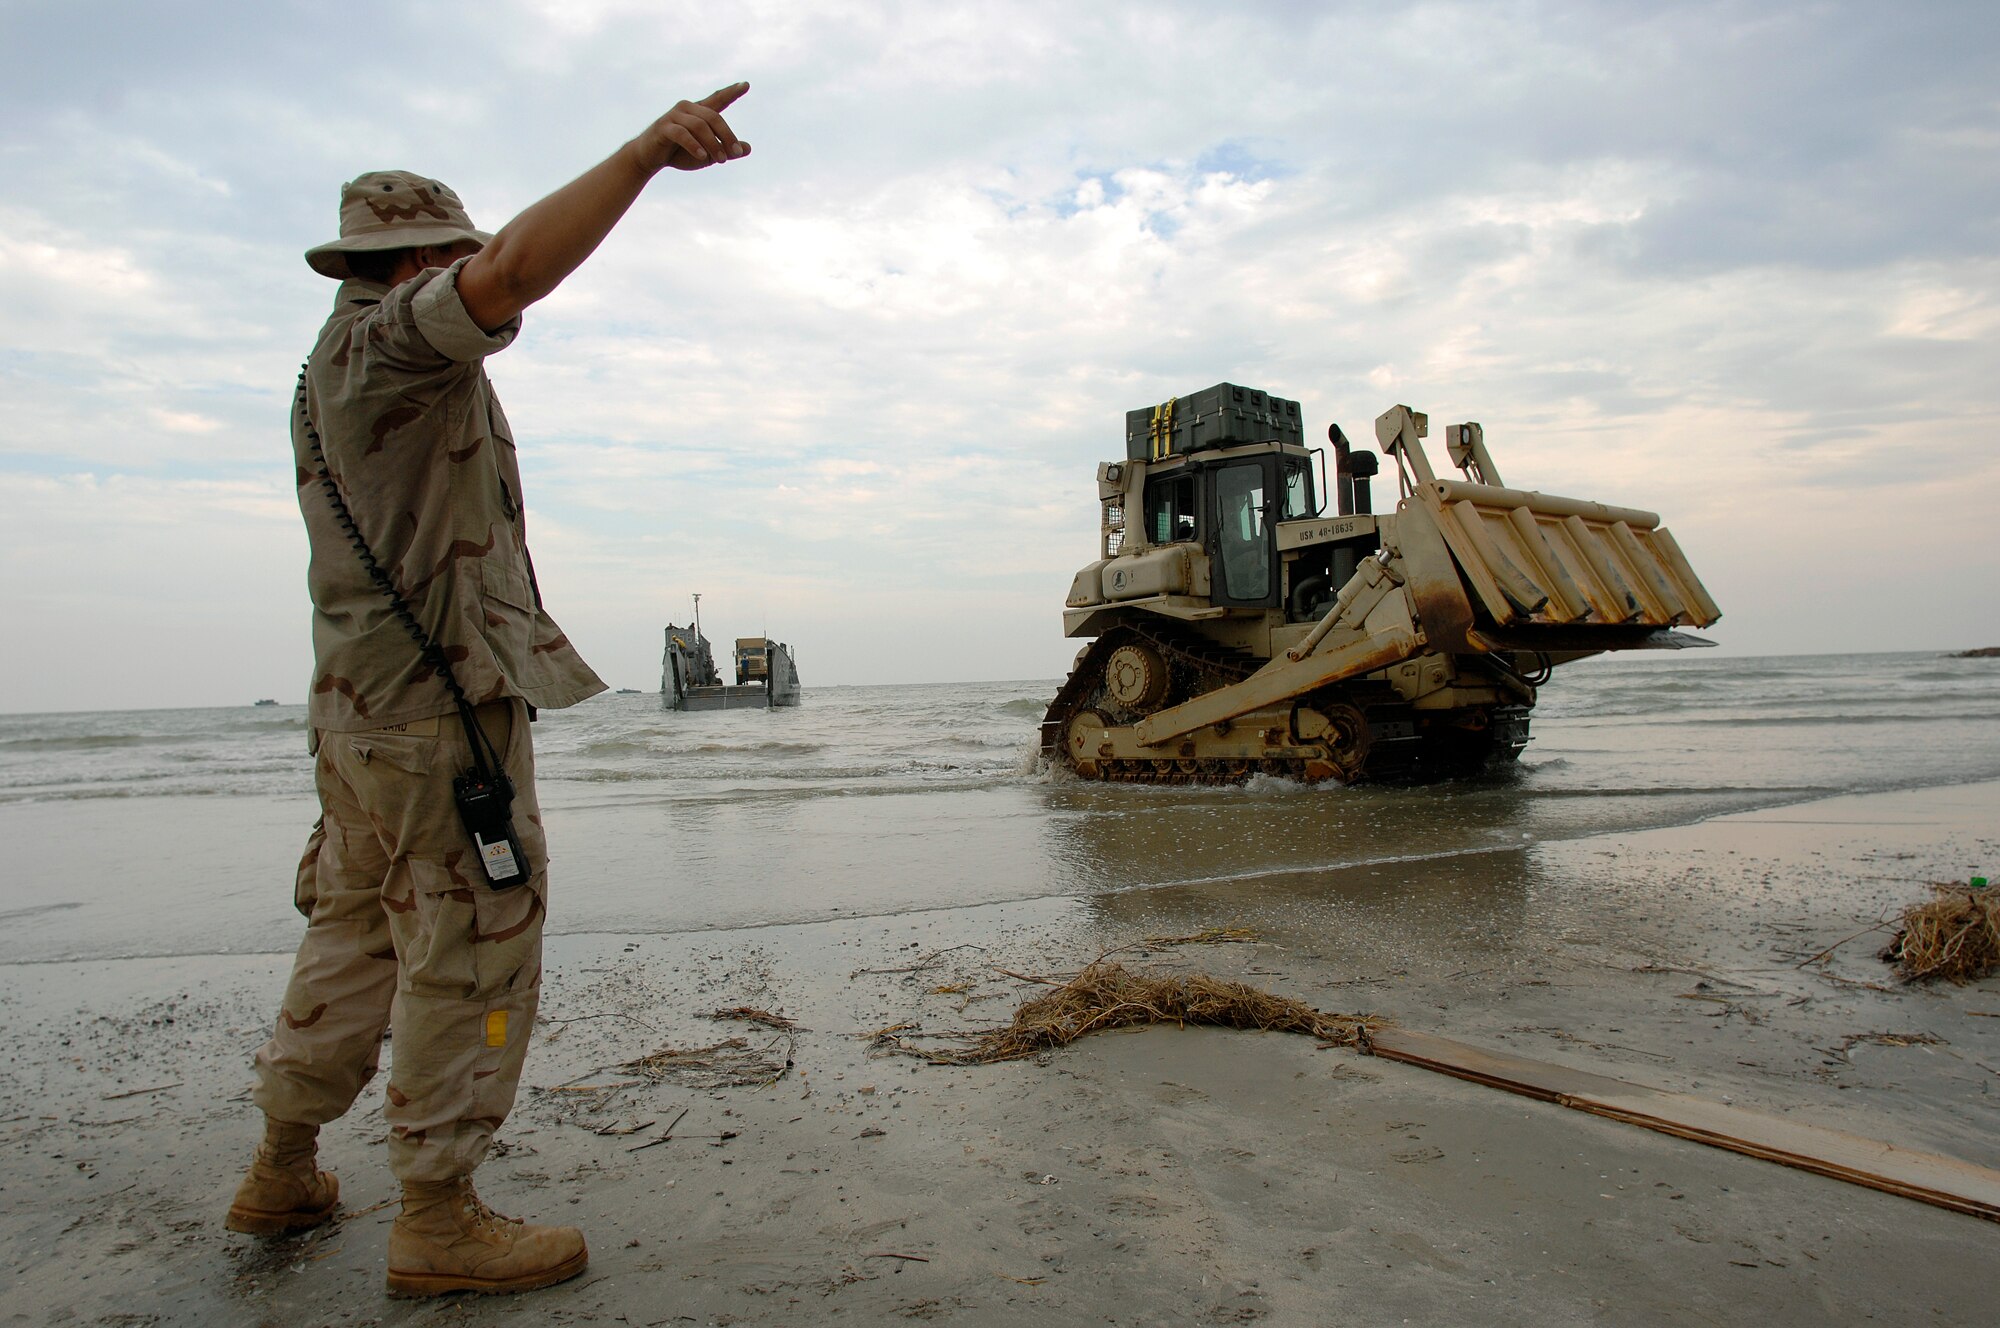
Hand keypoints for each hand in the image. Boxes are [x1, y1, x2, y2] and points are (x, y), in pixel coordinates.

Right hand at [637, 83, 751, 172]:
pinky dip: (694, 146)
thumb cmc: (679, 154)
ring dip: (713, 144)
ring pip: (700, 126)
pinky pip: (682, 134)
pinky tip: (702, 157)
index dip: (732, 92)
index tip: (747, 84)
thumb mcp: (707, 155)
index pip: (718, 99)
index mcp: (699, 112)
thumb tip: (748, 149)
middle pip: (714, 117)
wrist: (648, 158)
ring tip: (721, 160)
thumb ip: (725, 150)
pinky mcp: (663, 127)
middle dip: (727, 136)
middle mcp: (687, 108)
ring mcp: (674, 116)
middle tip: (736, 153)